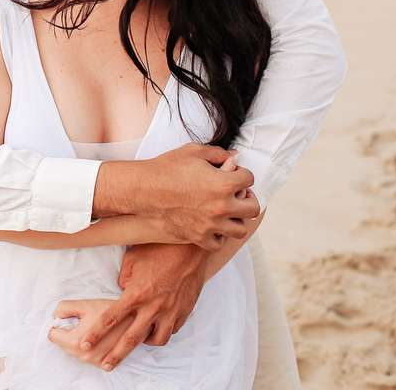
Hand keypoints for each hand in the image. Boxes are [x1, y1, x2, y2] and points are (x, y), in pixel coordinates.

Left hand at [48, 298, 133, 368]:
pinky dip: (88, 348)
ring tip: (90, 328)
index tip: (65, 319)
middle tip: (80, 321)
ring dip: (77, 341)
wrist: (134, 319)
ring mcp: (94, 362)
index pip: (53, 336)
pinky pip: (86, 356)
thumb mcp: (84, 304)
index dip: (57, 325)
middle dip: (67, 333)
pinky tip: (96, 337)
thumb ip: (64, 309)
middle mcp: (85, 356)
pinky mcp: (103, 363)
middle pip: (63, 345)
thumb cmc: (110, 310)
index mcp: (76, 341)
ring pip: (74, 352)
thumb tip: (55, 316)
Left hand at [69, 242, 210, 370]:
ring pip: (155, 340)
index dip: (96, 333)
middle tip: (105, 365)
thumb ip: (123, 278)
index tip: (86, 343)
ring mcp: (170, 311)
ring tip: (136, 343)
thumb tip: (121, 290)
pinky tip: (156, 328)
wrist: (191, 248)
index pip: (110, 318)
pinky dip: (162, 331)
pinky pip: (171, 330)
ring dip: (144, 344)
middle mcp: (152, 307)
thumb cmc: (160, 249)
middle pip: (130, 339)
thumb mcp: (132, 259)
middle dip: (115, 355)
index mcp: (136, 294)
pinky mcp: (184, 311)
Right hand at [94, 143, 259, 248]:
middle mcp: (222, 206)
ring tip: (228, 213)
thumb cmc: (166, 167)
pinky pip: (218, 243)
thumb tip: (234, 157)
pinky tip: (212, 226)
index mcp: (224, 183)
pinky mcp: (198, 237)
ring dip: (236, 220)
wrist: (142, 190)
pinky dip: (218, 236)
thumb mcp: (193, 152)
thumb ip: (218, 153)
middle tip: (239, 195)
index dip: (242, 174)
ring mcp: (211, 224)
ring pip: (239, 230)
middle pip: (253, 208)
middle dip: (248, 199)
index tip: (235, 174)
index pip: (249, 179)